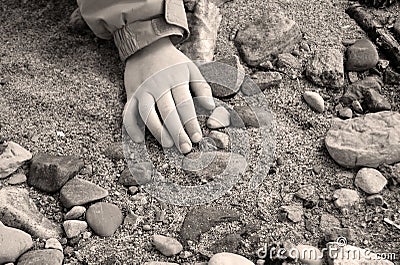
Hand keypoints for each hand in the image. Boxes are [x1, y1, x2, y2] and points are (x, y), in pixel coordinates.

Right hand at [123, 37, 214, 153]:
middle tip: (185, 148)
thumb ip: (202, 88)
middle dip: (177, 131)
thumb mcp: (191, 69)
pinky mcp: (131, 94)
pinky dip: (131, 127)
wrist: (146, 46)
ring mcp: (142, 90)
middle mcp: (158, 85)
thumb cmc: (173, 62)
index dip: (191, 122)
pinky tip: (138, 140)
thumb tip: (211, 107)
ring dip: (157, 130)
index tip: (197, 138)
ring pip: (148, 113)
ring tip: (167, 144)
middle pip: (167, 111)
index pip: (184, 104)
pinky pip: (128, 112)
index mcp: (175, 79)